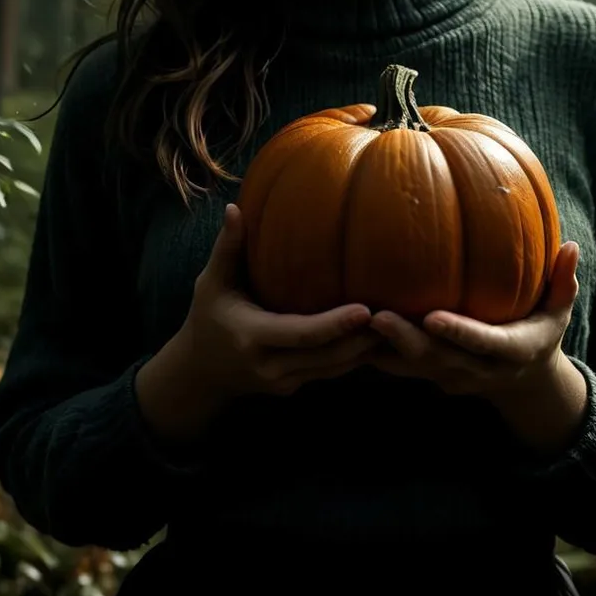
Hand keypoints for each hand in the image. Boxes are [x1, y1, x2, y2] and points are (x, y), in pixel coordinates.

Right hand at [181, 203, 383, 403]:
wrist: (198, 373)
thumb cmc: (207, 317)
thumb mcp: (211, 283)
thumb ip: (227, 248)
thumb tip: (234, 208)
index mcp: (252, 336)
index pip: (302, 334)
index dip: (335, 324)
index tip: (366, 309)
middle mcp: (270, 365)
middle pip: (326, 356)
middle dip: (363, 340)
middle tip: (396, 315)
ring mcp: (283, 382)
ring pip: (333, 370)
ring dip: (365, 351)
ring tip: (397, 326)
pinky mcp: (292, 387)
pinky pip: (328, 373)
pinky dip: (353, 359)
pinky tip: (378, 340)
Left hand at [366, 242, 580, 401]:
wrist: (525, 386)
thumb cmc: (541, 333)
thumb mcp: (559, 312)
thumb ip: (562, 281)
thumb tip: (571, 246)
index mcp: (511, 352)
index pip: (483, 345)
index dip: (458, 333)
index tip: (433, 317)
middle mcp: (478, 371)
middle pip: (439, 359)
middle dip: (407, 341)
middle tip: (378, 316)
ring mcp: (452, 378)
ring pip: (413, 368)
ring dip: (382, 349)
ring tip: (353, 323)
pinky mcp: (431, 377)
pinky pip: (400, 369)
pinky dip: (375, 353)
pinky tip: (347, 331)